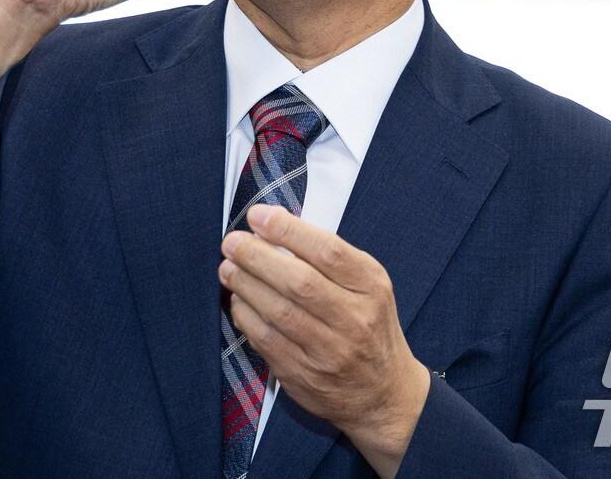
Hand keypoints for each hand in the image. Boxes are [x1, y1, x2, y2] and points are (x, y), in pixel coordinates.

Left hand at [219, 205, 430, 478]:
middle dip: (257, 257)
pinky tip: (238, 300)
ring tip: (228, 268)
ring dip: (245, 285)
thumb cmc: (368, 324)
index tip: (258, 216)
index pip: (328, 251)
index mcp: (371, 287)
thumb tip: (273, 225)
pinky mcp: (304, 375)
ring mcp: (329, 352)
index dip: (288, 230)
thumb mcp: (366, 285)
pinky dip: (246, 316)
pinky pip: (265, 340)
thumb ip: (328, 257)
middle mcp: (354, 319)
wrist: (382, 393)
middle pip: (299, 282)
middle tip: (232, 242)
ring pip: (278, 312)